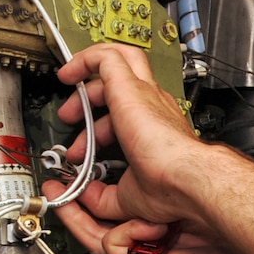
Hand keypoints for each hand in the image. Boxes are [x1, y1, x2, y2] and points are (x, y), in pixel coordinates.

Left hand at [54, 42, 220, 226]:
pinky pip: (106, 56)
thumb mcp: (127, 197)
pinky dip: (84, 59)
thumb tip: (83, 196)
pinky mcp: (130, 86)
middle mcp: (153, 105)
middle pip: (120, 84)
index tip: (83, 148)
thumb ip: (103, 196)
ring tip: (70, 89)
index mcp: (155, 128)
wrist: (185, 178)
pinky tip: (68, 73)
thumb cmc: (173, 187)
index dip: (98, 127)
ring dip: (91, 75)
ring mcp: (144, 93)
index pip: (126, 111)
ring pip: (120, 59)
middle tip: (72, 120)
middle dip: (90, 100)